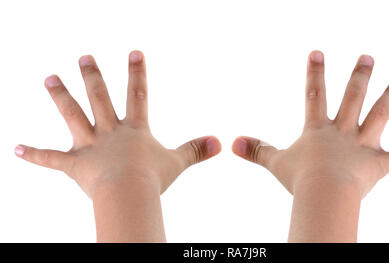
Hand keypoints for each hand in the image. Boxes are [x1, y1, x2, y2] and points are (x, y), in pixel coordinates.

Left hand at [15, 51, 220, 198]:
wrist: (128, 193)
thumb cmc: (152, 178)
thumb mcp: (177, 162)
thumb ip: (197, 150)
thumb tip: (221, 142)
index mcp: (134, 130)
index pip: (138, 94)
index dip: (137, 73)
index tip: (134, 52)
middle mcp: (110, 132)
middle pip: (99, 98)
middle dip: (92, 76)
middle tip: (83, 57)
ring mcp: (90, 146)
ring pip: (73, 116)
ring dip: (61, 96)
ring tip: (48, 78)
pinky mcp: (75, 165)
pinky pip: (52, 159)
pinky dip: (35, 154)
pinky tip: (17, 148)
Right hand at [232, 50, 388, 197]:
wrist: (325, 193)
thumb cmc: (300, 179)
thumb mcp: (275, 163)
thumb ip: (256, 150)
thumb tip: (232, 143)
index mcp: (318, 130)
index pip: (314, 95)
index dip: (315, 73)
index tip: (318, 53)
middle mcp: (343, 132)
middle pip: (353, 98)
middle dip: (360, 76)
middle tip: (369, 57)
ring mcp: (362, 146)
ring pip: (380, 116)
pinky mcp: (378, 165)